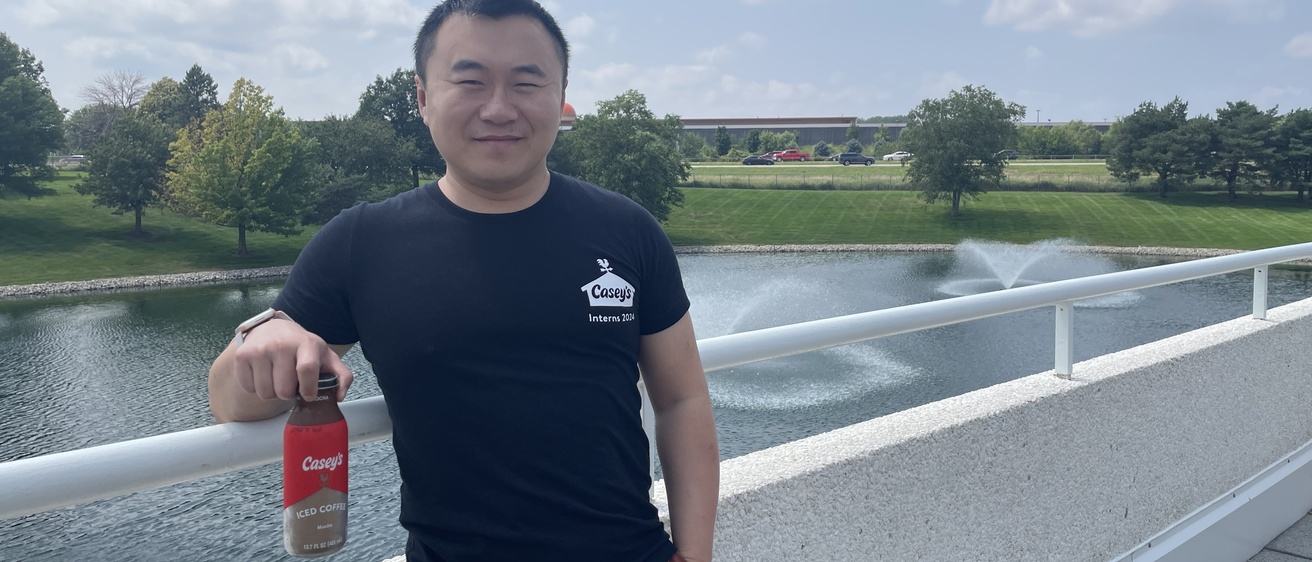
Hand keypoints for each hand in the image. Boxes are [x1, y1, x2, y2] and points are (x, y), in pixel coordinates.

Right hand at [231, 319, 352, 402]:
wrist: (273, 329)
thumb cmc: (302, 347)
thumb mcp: (326, 357)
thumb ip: (342, 376)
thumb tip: (339, 396)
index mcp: (306, 344)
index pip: (306, 370)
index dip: (308, 389)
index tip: (308, 395)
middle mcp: (281, 344)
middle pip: (284, 389)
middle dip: (289, 394)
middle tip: (291, 384)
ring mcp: (259, 349)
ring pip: (265, 393)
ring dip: (272, 393)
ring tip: (277, 379)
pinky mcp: (242, 356)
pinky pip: (249, 388)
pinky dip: (256, 387)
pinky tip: (263, 374)